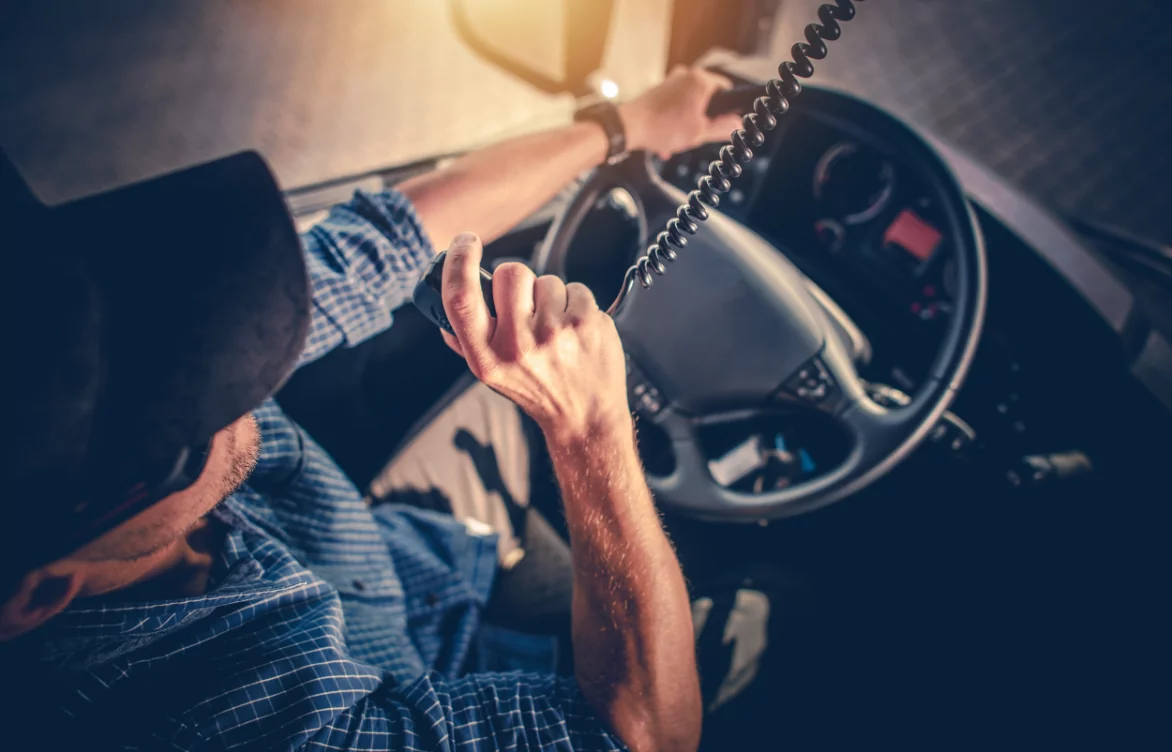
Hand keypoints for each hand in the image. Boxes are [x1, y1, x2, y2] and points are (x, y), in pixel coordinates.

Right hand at [440, 233, 630, 443]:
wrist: (585, 417)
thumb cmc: (537, 391)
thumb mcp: (491, 375)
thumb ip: (466, 341)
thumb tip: (444, 309)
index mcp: (486, 357)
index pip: (461, 297)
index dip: (459, 261)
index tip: (465, 243)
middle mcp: (518, 346)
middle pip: (510, 273)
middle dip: (518, 281)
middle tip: (526, 306)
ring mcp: (555, 333)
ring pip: (546, 280)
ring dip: (550, 297)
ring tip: (555, 328)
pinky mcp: (586, 324)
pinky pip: (575, 288)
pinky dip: (576, 304)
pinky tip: (575, 330)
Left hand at [618, 66, 743, 159]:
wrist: (629, 127)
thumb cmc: (663, 128)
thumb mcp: (699, 133)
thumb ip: (722, 128)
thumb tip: (738, 125)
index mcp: (701, 81)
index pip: (727, 90)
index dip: (728, 109)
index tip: (723, 123)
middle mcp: (687, 74)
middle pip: (707, 98)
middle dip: (703, 119)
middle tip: (697, 135)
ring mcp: (672, 80)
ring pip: (690, 103)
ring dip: (687, 124)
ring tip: (678, 141)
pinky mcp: (660, 89)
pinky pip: (676, 104)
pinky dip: (674, 121)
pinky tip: (667, 139)